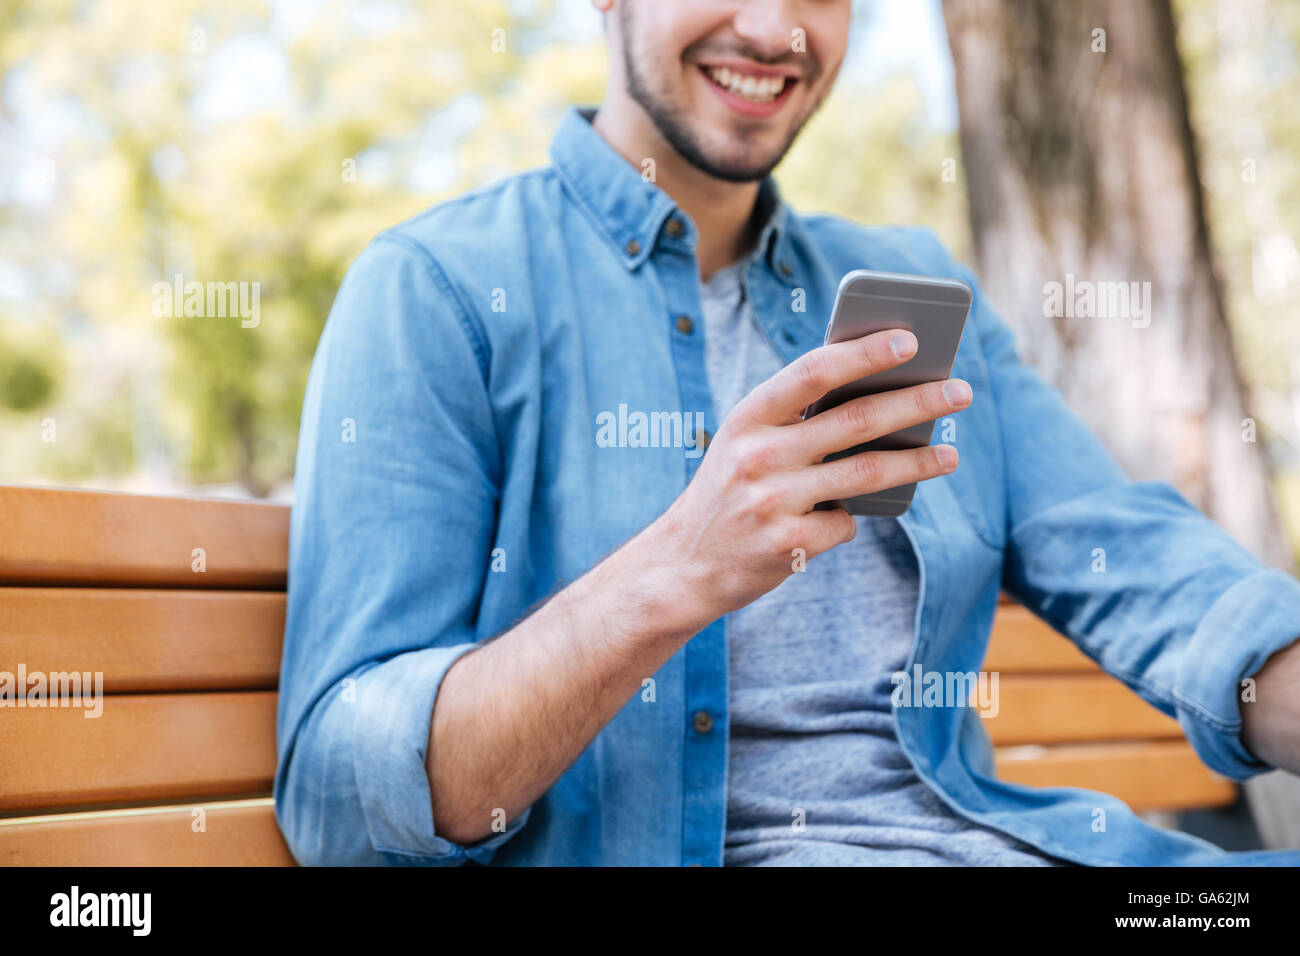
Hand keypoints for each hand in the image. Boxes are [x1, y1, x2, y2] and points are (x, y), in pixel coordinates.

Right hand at [649, 328, 971, 621]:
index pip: (813, 372)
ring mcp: (774, 502)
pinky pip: (845, 524)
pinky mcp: (789, 545)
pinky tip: (839, 520)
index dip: (864, 353)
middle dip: (917, 403)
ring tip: (950, 454)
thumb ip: (795, 422)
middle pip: (857, 420)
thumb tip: (879, 401)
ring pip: (868, 473)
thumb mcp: (745, 445)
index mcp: (748, 418)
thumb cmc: (728, 494)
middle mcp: (759, 455)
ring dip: (918, 462)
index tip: (910, 340)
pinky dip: (848, 521)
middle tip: (959, 391)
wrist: (682, 566)